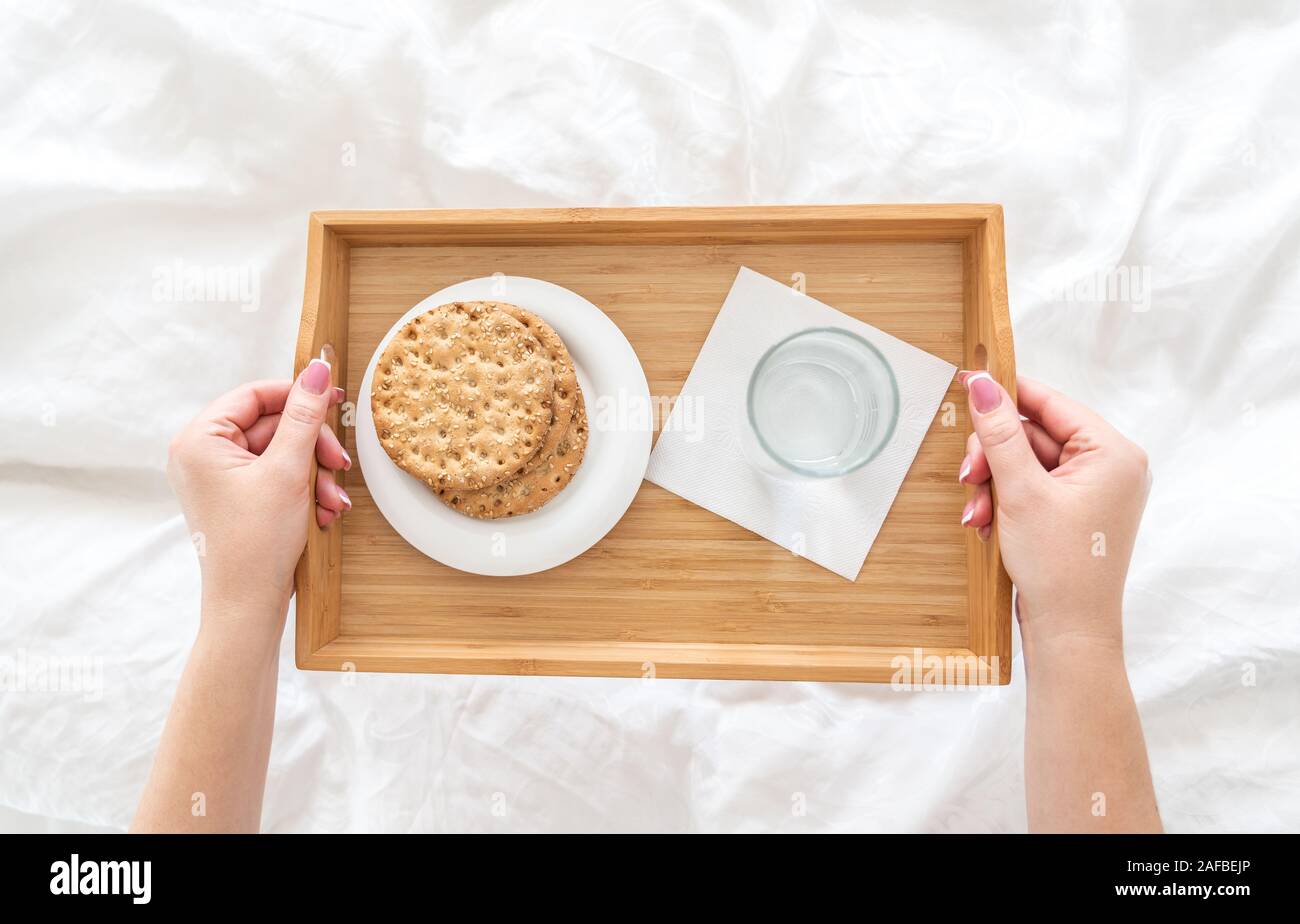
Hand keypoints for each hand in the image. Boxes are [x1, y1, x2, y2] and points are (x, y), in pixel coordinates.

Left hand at [166, 357, 350, 639]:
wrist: (248, 607)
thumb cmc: (255, 544)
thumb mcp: (287, 472)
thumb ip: (304, 417)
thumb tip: (317, 371)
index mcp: (199, 440)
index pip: (255, 395)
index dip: (298, 396)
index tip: (334, 399)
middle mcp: (202, 455)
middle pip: (272, 426)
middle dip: (312, 449)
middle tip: (338, 464)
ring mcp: (219, 479)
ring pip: (281, 454)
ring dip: (314, 475)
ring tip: (331, 500)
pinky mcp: (237, 499)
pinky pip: (277, 478)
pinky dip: (304, 492)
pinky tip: (321, 512)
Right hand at [957, 373, 1149, 649]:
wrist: (1070, 634)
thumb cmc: (1059, 566)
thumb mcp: (1021, 492)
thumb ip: (1000, 434)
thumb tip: (982, 384)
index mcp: (1112, 453)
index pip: (1051, 403)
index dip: (1006, 395)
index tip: (968, 385)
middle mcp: (1109, 467)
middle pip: (1034, 435)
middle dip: (994, 458)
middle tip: (968, 477)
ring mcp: (1092, 492)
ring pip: (1025, 465)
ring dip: (993, 485)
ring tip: (977, 515)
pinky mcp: (1074, 514)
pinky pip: (1031, 489)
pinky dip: (1004, 502)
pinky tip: (987, 525)